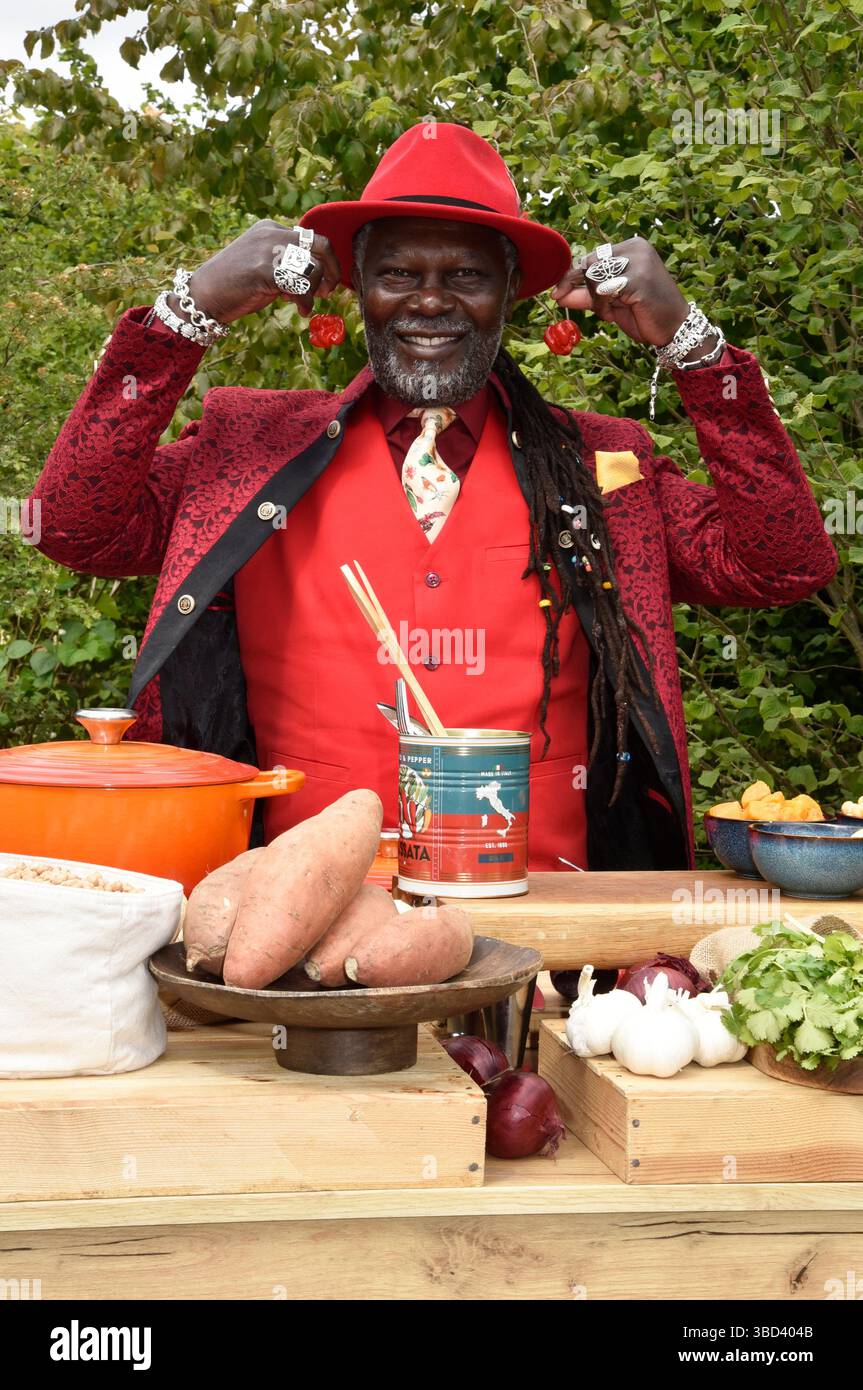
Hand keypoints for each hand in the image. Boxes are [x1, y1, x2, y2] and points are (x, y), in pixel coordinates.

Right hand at [172, 219, 342, 324]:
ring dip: (315, 291)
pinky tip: (301, 310)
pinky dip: (306, 302)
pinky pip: (300, 286)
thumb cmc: (234, 285)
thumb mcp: (262, 264)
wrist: (203, 295)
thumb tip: (317, 275)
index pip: (311, 238)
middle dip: (332, 269)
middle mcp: (272, 234)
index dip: (325, 261)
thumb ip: (286, 262)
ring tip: (304, 304)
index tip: (324, 283)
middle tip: (328, 290)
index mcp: (271, 228)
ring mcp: (269, 250)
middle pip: (321, 244)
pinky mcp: (265, 270)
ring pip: (313, 267)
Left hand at [551, 236, 705, 350]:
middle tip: (601, 308)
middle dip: (586, 290)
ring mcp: (639, 261)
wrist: (673, 328)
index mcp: (631, 246)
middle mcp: (636, 248)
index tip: (557, 293)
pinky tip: (619, 311)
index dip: (572, 275)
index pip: (591, 256)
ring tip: (613, 310)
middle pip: (590, 263)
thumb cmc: (644, 313)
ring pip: (594, 276)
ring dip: (597, 300)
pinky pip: (604, 290)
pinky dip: (604, 305)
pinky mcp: (638, 278)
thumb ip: (586, 295)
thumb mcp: (610, 302)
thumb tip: (558, 295)